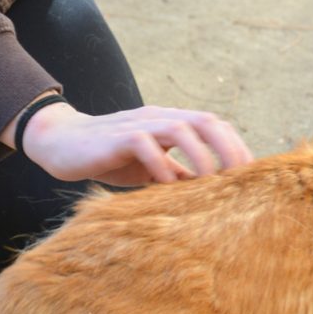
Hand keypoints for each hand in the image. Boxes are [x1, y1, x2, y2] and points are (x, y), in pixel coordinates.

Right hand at [15, 101, 253, 185]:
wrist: (61, 143)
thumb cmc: (110, 157)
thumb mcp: (150, 170)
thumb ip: (177, 176)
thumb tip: (210, 196)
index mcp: (170, 122)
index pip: (213, 125)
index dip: (235, 146)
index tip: (251, 176)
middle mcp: (159, 117)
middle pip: (205, 121)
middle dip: (228, 148)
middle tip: (242, 179)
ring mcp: (138, 125)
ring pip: (180, 127)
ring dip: (200, 156)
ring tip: (209, 184)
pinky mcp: (117, 137)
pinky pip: (145, 145)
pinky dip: (160, 165)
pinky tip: (165, 187)